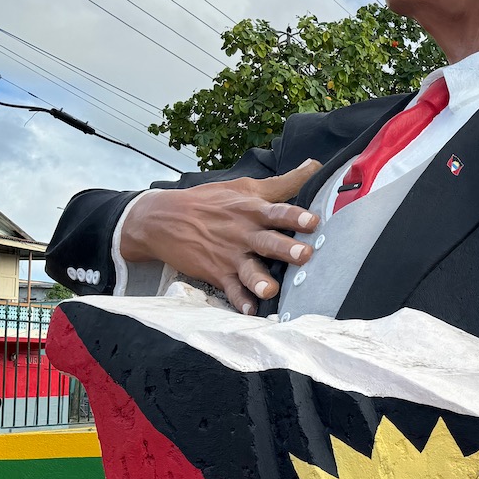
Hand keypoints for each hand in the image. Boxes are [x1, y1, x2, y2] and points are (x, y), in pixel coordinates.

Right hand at [120, 160, 323, 314]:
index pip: (278, 211)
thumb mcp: (246, 187)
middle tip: (304, 255)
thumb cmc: (212, 202)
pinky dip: (239, 302)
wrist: (162, 219)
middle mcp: (244, 234)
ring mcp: (230, 256)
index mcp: (253, 211)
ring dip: (260, 280)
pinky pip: (231, 291)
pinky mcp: (217, 274)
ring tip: (271, 290)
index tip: (313, 221)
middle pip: (268, 242)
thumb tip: (316, 166)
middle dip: (286, 249)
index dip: (295, 216)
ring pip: (249, 270)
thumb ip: (284, 182)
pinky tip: (250, 313)